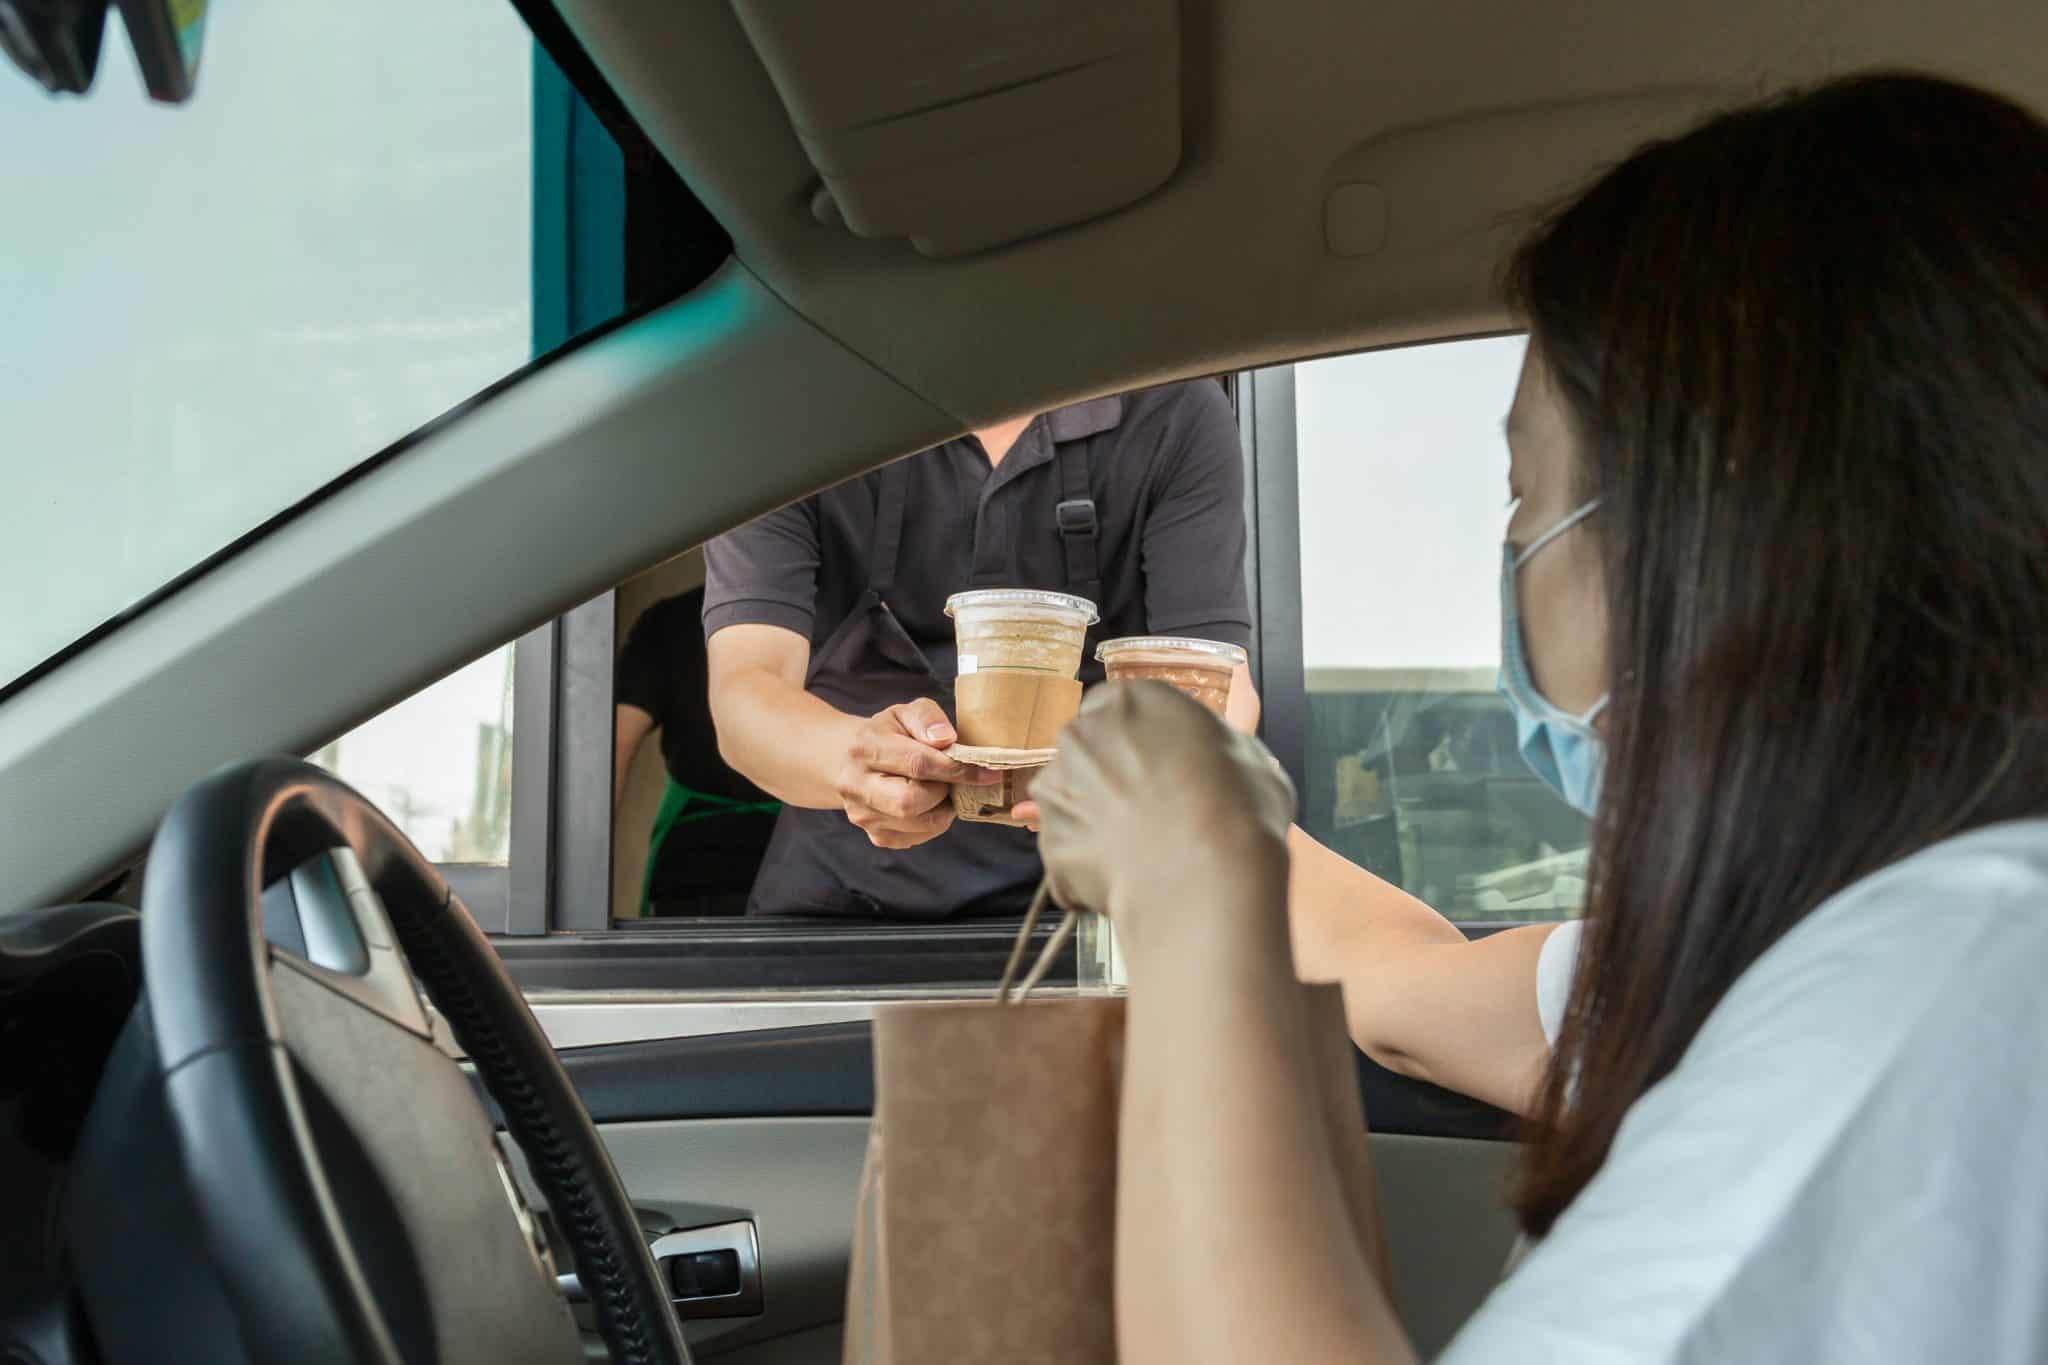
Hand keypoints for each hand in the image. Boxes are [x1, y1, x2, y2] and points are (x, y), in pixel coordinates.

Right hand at [835, 698, 999, 849]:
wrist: (847, 759)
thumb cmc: (886, 733)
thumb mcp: (905, 713)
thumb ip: (927, 719)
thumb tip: (946, 740)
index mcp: (865, 749)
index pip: (917, 764)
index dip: (957, 769)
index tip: (989, 772)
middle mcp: (856, 786)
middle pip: (911, 802)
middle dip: (943, 791)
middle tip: (951, 779)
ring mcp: (863, 816)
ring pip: (920, 824)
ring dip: (943, 808)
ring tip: (941, 789)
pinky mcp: (876, 836)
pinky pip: (918, 837)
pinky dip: (934, 822)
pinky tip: (929, 803)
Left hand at [1031, 681, 1294, 935]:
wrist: (1202, 880)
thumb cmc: (1237, 808)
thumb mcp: (1251, 759)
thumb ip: (1215, 749)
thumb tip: (1215, 761)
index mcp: (1131, 700)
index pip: (1120, 708)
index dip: (1140, 741)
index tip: (1160, 766)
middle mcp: (1082, 734)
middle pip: (1088, 752)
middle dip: (1110, 778)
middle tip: (1149, 811)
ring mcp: (1057, 790)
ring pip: (1071, 803)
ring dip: (1095, 822)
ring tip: (1139, 854)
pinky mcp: (1048, 844)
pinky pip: (1069, 855)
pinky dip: (1089, 869)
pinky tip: (1127, 884)